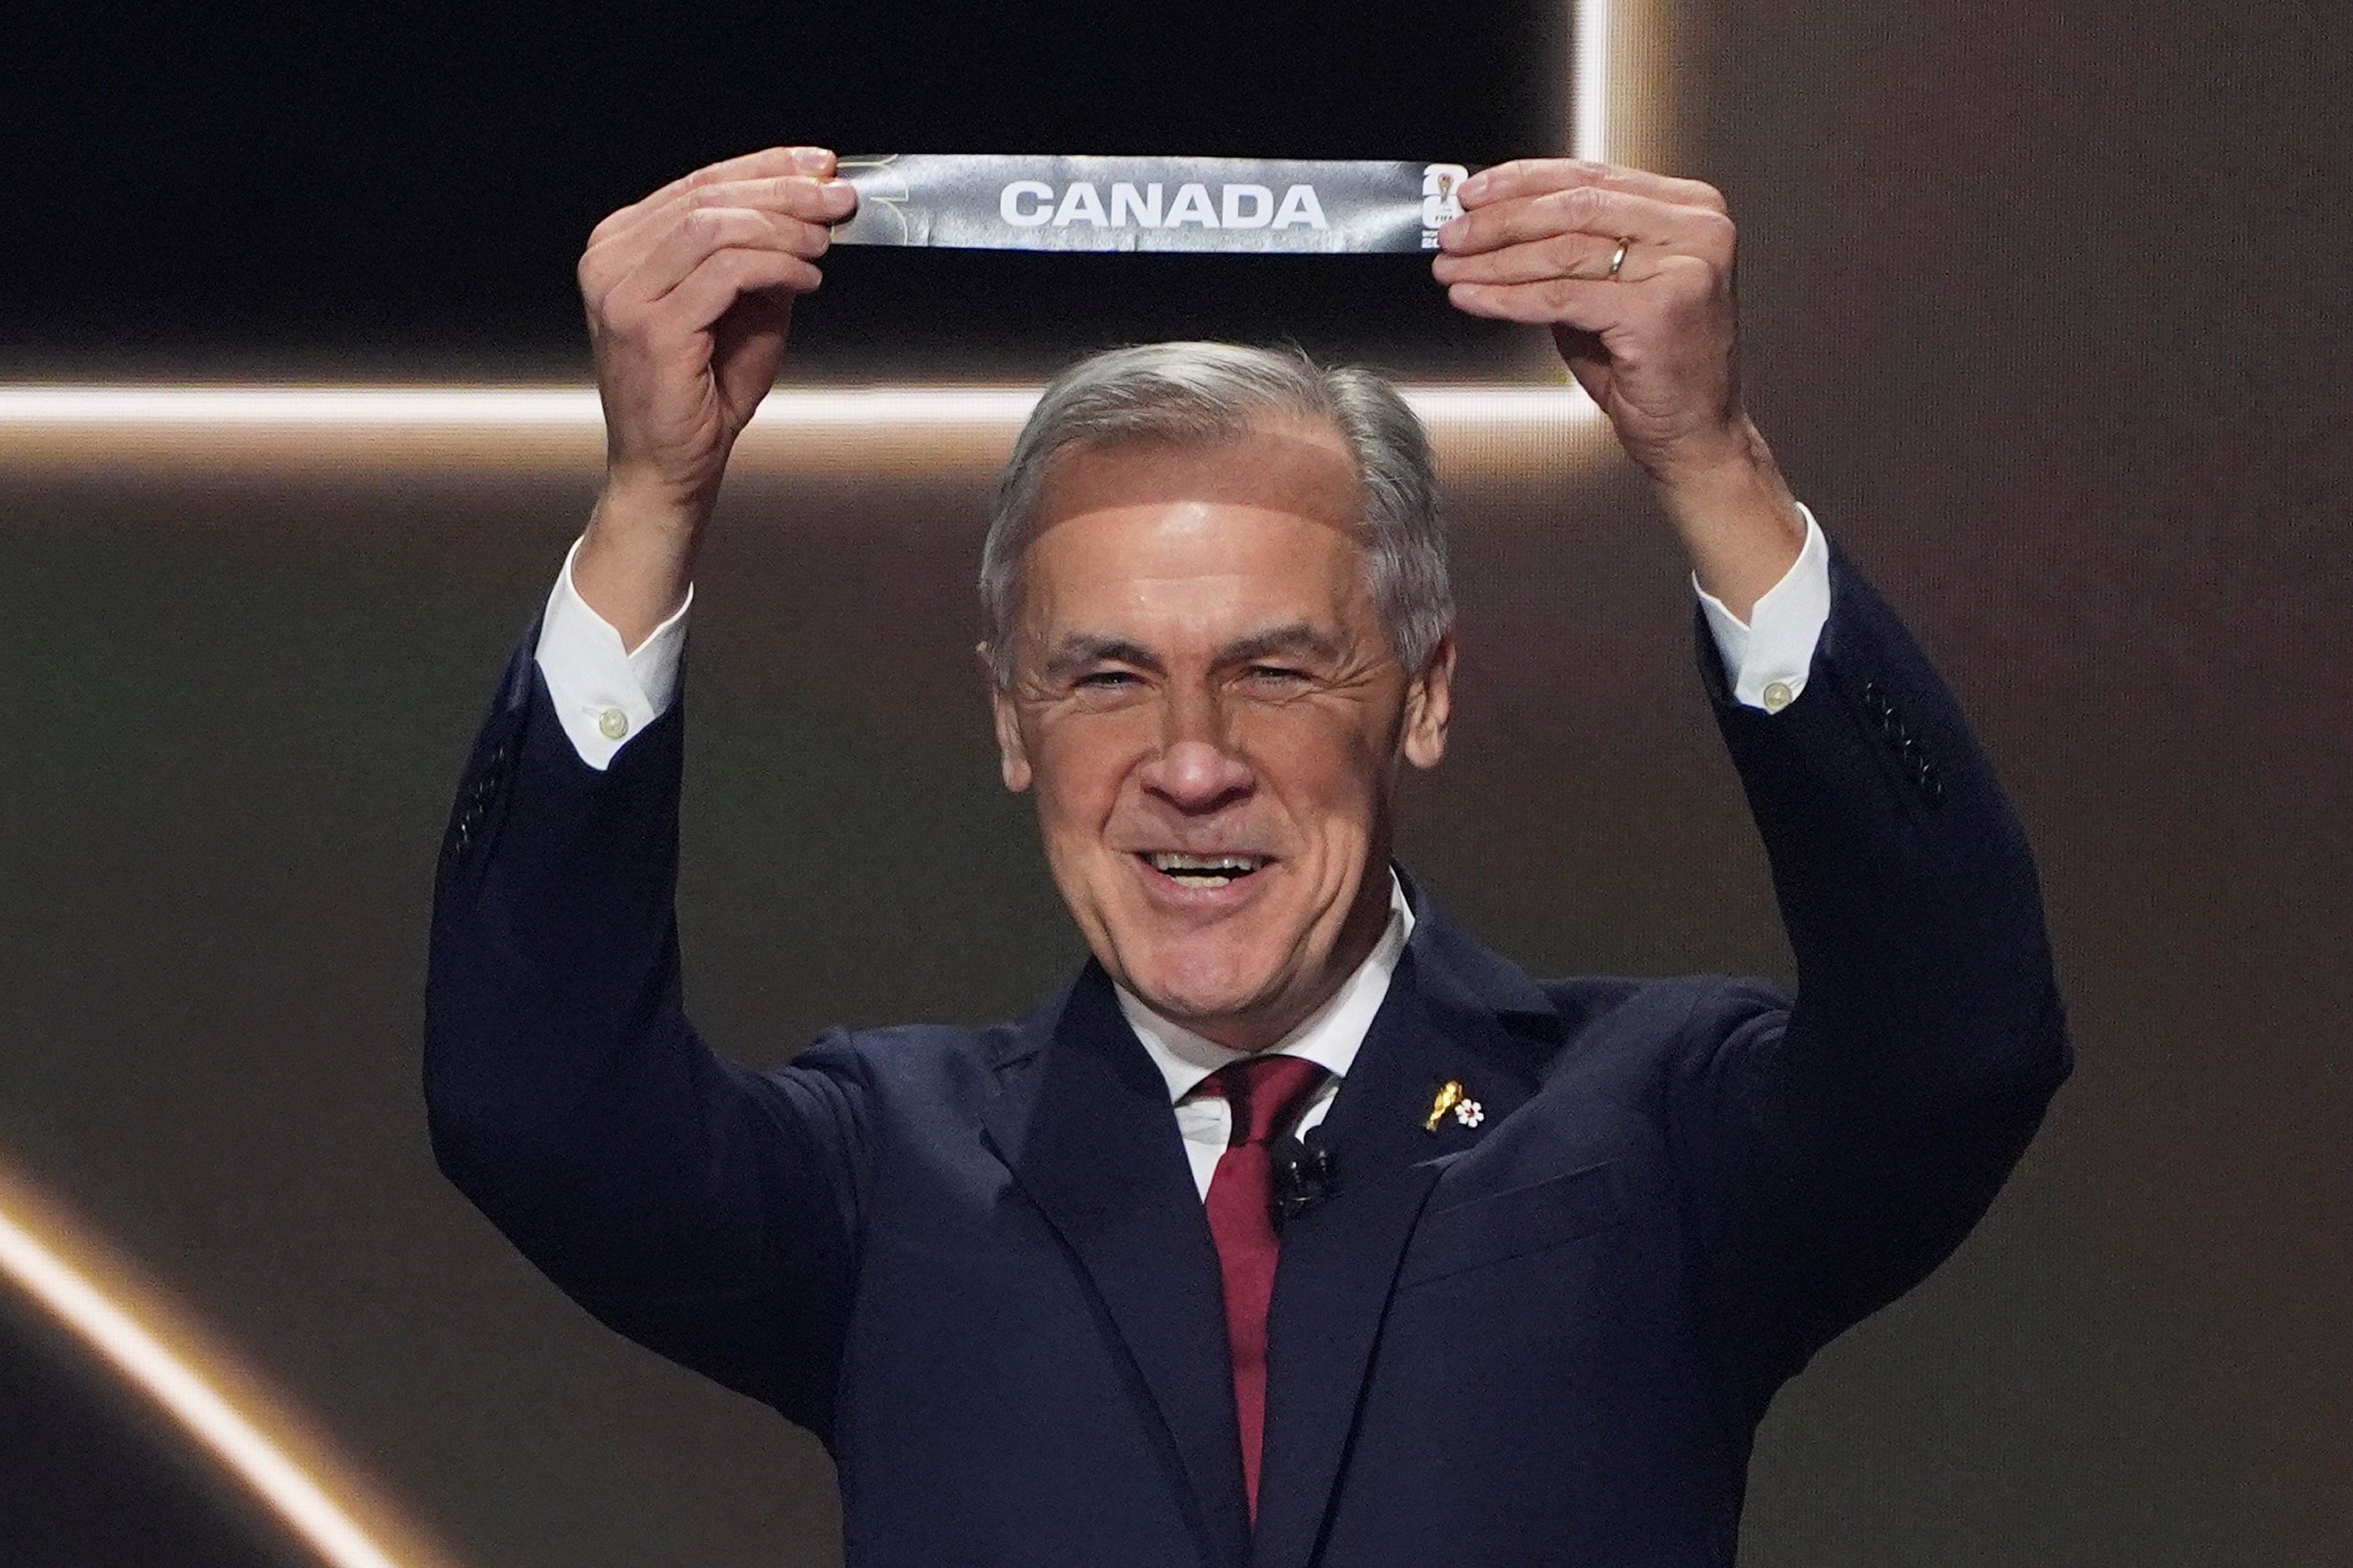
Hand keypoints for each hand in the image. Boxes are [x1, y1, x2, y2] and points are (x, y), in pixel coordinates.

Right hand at [573, 146, 855, 642]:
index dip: (766, 167)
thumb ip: (762, 260)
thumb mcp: (742, 311)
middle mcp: (610, 262)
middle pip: (709, 198)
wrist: (670, 469)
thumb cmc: (700, 397)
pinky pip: (726, 273)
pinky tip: (807, 279)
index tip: (820, 166)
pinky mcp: (650, 327)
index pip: (699, 185)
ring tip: (826, 242)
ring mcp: (623, 294)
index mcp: (621, 246)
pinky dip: (777, 268)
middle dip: (784, 191)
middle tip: (838, 197)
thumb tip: (810, 213)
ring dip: (784, 228)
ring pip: (717, 228)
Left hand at [1433, 159, 1802, 615]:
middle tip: (1451, 232)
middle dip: (1500, 219)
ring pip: (1563, 250)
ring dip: (1494, 260)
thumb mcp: (1611, 288)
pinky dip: (1508, 296)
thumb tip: (1492, 224)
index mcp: (1690, 209)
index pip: (1591, 175)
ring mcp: (1683, 267)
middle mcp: (1696, 229)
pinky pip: (1561, 296)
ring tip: (1452, 267)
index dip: (1523, 181)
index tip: (1474, 191)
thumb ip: (1570, 249)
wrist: (1694, 432)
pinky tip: (1474, 297)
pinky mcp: (1658, 310)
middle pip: (1574, 206)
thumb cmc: (1653, 366)